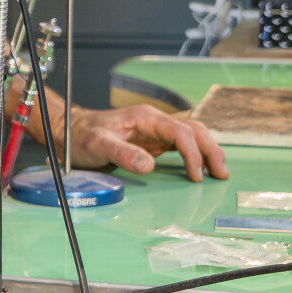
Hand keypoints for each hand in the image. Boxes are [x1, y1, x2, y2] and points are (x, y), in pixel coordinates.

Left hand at [63, 101, 227, 181]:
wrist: (69, 131)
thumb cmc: (81, 136)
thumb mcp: (98, 145)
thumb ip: (122, 154)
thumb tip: (149, 165)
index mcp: (145, 117)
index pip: (179, 132)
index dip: (192, 153)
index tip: (196, 174)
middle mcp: (154, 121)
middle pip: (194, 130)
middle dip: (211, 150)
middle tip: (222, 173)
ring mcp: (155, 131)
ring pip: (192, 135)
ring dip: (208, 151)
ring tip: (219, 172)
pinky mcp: (153, 141)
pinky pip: (181, 145)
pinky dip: (196, 155)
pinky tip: (202, 168)